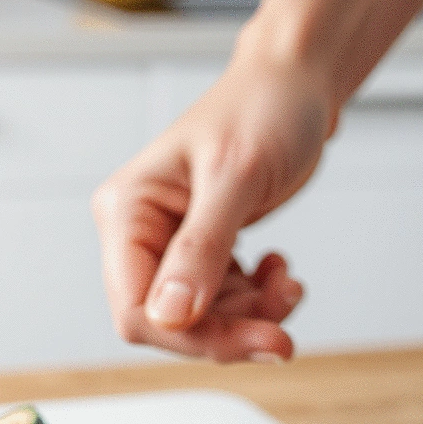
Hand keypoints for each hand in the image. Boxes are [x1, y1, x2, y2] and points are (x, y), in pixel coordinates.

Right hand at [93, 38, 333, 361]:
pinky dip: (254, 302)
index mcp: (127, 210)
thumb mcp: (234, 178)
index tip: (258, 338)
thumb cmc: (264, 109)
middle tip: (282, 332)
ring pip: (198, 320)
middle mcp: (138, 232)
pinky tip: (277, 272)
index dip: (192, 335)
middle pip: (167, 323)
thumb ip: (200, 250)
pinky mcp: (197, 252)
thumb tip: (170, 314)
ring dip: (249, 317)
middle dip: (228, 330)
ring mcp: (167, 244)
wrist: (296, 85)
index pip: (136, 308)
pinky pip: (218, 304)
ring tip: (286, 284)